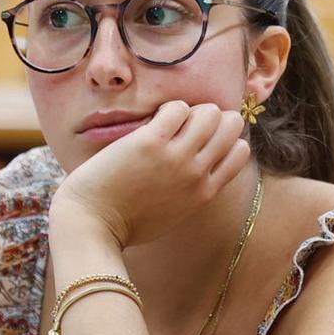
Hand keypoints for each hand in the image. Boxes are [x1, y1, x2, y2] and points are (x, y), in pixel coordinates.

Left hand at [51, 100, 250, 248]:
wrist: (93, 226)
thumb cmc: (127, 223)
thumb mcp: (174, 214)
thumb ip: (191, 193)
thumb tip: (197, 172)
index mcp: (205, 192)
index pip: (240, 152)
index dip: (224, 138)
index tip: (203, 139)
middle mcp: (197, 173)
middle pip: (230, 125)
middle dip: (213, 118)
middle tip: (188, 124)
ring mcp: (176, 157)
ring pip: (208, 112)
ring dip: (192, 110)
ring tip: (170, 121)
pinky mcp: (150, 142)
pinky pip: (177, 108)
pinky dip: (169, 109)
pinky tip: (153, 120)